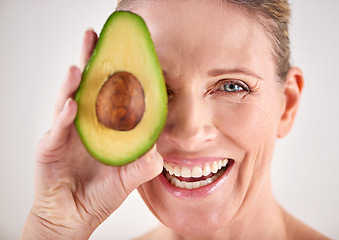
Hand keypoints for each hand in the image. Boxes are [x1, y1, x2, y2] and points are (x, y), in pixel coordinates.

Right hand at [21, 29, 163, 239]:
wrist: (74, 217)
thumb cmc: (100, 195)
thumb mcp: (128, 179)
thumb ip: (144, 165)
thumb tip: (158, 150)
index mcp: (104, 127)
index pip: (111, 95)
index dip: (118, 75)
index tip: (128, 55)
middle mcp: (85, 124)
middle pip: (87, 87)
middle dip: (90, 62)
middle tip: (95, 37)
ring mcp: (66, 133)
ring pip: (68, 100)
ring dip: (74, 82)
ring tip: (79, 66)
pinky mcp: (51, 147)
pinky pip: (58, 128)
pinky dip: (65, 116)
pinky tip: (72, 104)